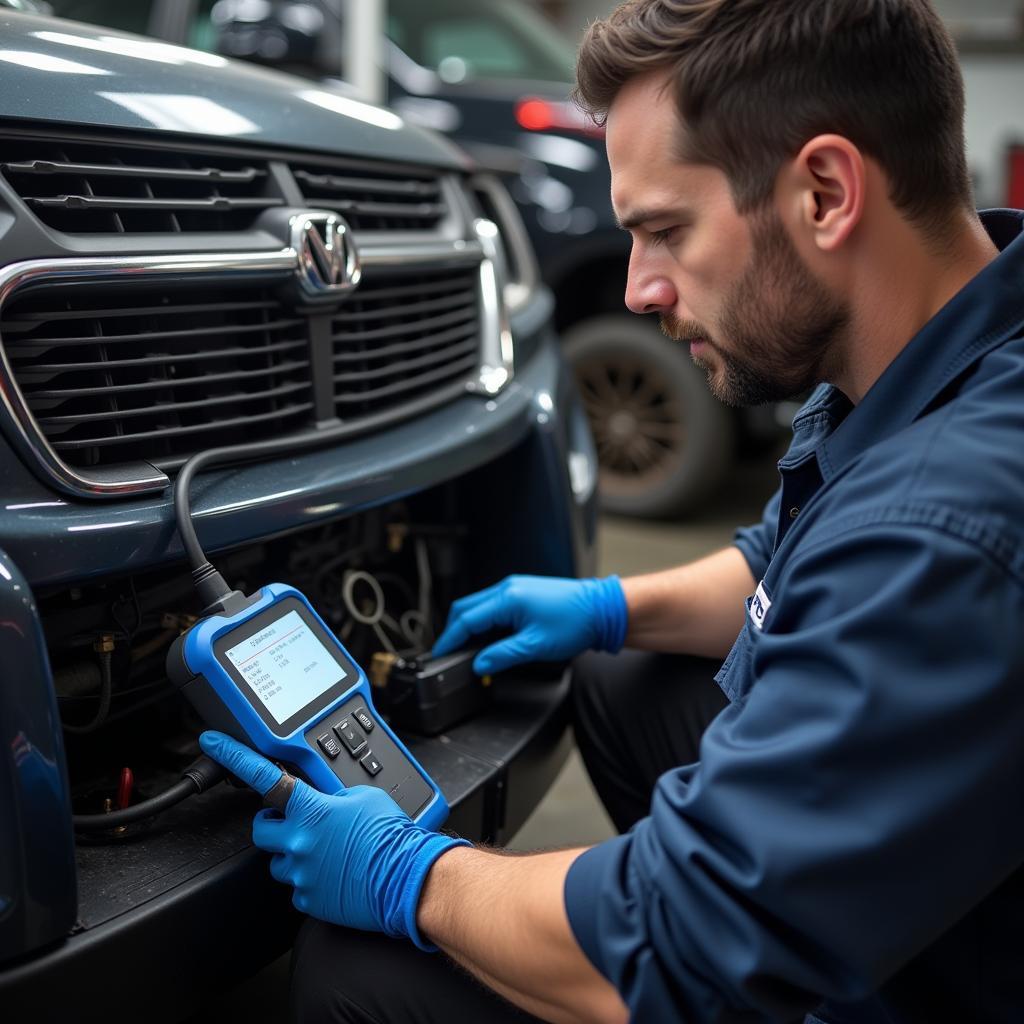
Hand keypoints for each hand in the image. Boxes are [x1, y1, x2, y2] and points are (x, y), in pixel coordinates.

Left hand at [198, 731, 468, 948]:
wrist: (407, 879)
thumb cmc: (392, 837)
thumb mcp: (364, 797)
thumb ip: (334, 795)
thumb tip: (325, 800)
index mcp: (310, 809)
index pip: (261, 775)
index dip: (232, 755)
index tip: (212, 742)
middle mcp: (298, 841)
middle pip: (260, 827)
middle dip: (273, 822)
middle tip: (297, 823)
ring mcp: (301, 872)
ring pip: (279, 859)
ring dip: (295, 853)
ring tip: (327, 852)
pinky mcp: (308, 899)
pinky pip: (297, 887)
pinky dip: (310, 879)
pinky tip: (334, 874)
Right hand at [432, 574, 626, 674]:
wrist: (603, 608)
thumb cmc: (576, 622)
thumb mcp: (535, 646)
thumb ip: (503, 655)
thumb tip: (480, 664)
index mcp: (507, 598)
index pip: (466, 619)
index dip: (450, 639)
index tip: (439, 654)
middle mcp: (507, 587)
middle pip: (466, 608)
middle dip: (453, 630)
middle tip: (447, 652)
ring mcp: (516, 587)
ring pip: (479, 606)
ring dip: (469, 625)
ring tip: (466, 649)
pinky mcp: (524, 592)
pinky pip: (494, 605)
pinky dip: (484, 621)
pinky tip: (488, 637)